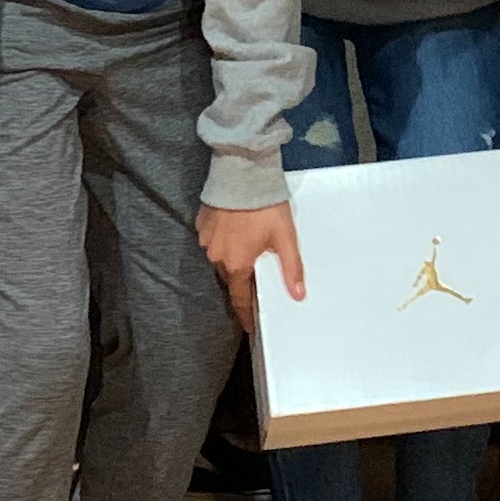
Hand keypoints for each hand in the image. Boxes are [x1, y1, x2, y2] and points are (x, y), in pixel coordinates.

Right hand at [199, 201, 301, 329]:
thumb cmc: (266, 208)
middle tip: (255, 278)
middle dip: (242, 280)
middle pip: (230, 277)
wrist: (243, 174)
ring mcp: (206, 240)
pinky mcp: (201, 223)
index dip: (246, 314)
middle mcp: (216, 256)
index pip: (240, 298)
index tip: (249, 326)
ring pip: (220, 258)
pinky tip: (235, 231)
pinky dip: (223, 240)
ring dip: (232, 257)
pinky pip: (212, 240)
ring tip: (247, 249)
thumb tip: (298, 295)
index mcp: (236, 265)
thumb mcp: (285, 238)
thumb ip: (291, 268)